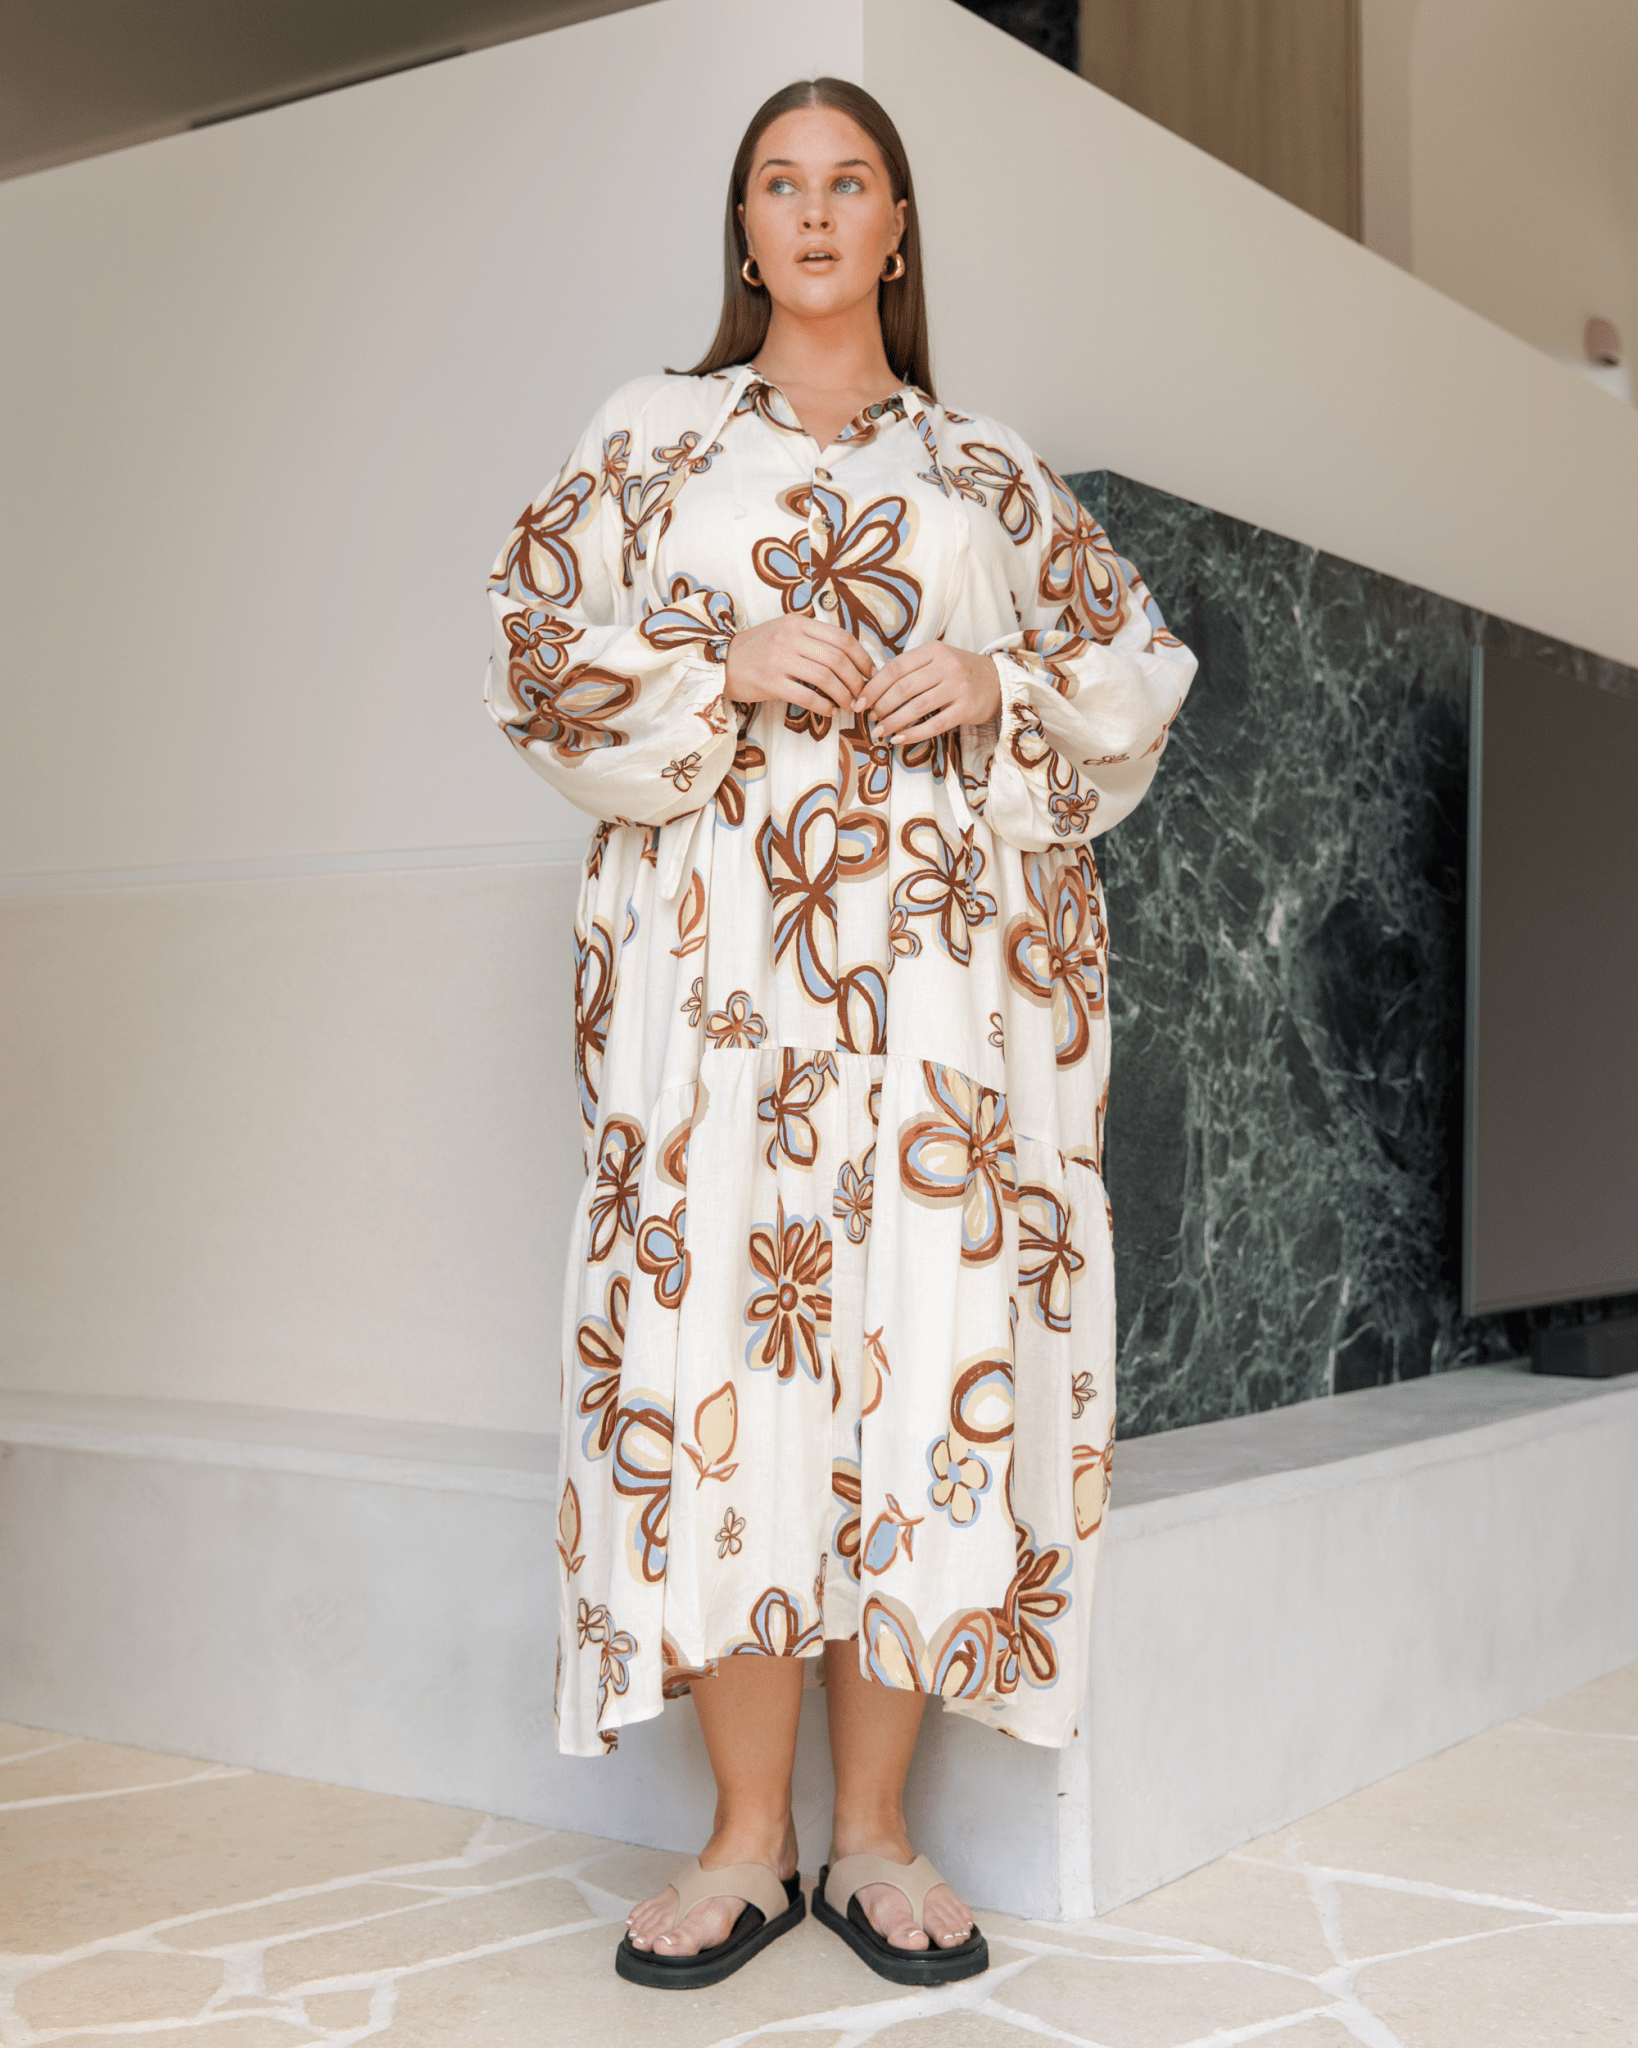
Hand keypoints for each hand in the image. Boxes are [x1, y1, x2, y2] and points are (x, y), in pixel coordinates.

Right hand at [725, 615, 875, 720]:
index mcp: (797, 622)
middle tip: (861, 694)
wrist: (720, 662)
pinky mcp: (770, 682)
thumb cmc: (757, 649)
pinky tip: (829, 711)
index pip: (841, 637)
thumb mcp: (784, 631)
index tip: (870, 673)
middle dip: (856, 680)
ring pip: (826, 678)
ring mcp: (779, 660)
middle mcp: (789, 637)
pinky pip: (807, 696)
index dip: (862, 657)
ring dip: (843, 695)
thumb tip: (849, 656)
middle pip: (837, 659)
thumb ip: (813, 637)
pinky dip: (824, 706)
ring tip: (848, 705)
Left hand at [857, 642, 1001, 740]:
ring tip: (880, 732)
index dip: (873, 687)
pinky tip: (899, 739)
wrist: (997, 681)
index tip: (859, 701)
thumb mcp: (936, 660)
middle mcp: (947, 666)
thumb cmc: (959, 672)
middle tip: (870, 718)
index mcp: (934, 650)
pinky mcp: (966, 708)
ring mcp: (958, 687)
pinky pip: (934, 724)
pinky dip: (913, 734)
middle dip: (881, 706)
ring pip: (916, 707)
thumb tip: (872, 684)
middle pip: (903, 688)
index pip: (895, 668)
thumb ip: (909, 669)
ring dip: (893, 722)